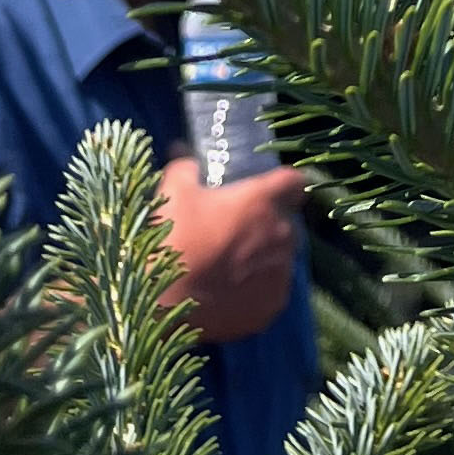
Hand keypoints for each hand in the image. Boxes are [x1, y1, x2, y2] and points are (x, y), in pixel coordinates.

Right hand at [158, 159, 308, 347]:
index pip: (294, 181)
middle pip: (285, 222)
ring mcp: (282, 271)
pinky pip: (272, 289)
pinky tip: (230, 291)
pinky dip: (257, 288)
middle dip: (265, 225)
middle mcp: (282, 234)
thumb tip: (183, 151)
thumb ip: (184, 167)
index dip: (282, 184)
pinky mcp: (273, 303)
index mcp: (263, 201)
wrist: (160, 303)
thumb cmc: (170, 240)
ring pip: (280, 257)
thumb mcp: (172, 193)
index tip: (266, 190)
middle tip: (232, 233)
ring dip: (262, 257)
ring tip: (227, 266)